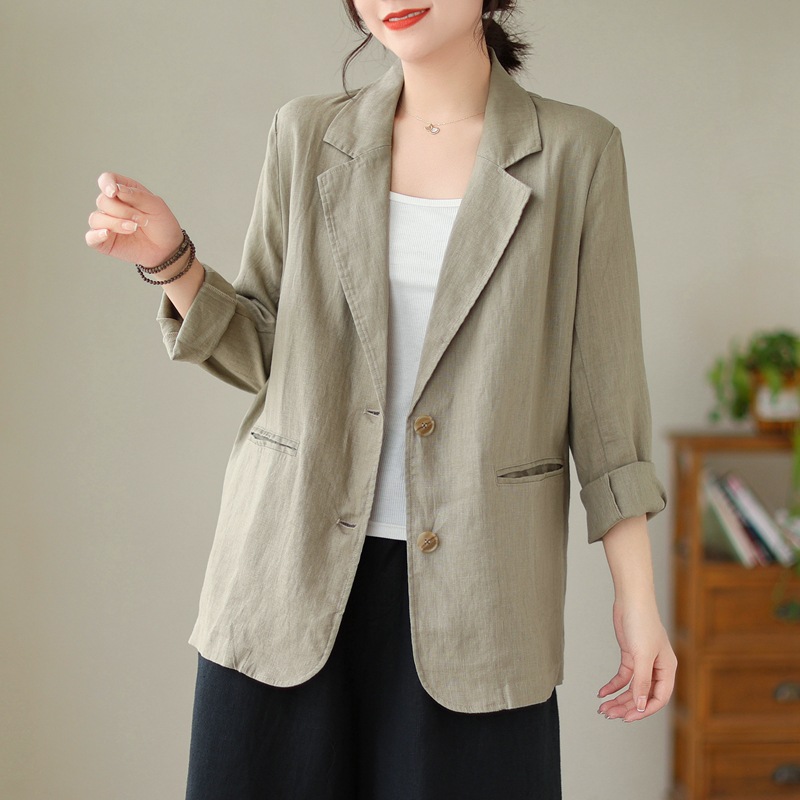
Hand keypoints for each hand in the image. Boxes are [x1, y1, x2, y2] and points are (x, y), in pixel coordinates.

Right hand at [86, 172, 184, 267]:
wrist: (168, 248)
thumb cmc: (162, 224)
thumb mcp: (156, 206)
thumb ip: (137, 195)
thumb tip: (117, 189)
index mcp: (123, 191)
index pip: (107, 180)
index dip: (107, 183)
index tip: (114, 192)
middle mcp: (111, 206)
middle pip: (103, 201)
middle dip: (123, 211)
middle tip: (142, 220)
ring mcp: (106, 224)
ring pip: (96, 218)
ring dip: (116, 223)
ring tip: (134, 228)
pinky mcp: (104, 241)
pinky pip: (91, 237)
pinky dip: (96, 235)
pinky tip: (107, 234)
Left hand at [597, 597, 676, 722]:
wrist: (631, 600)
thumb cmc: (642, 623)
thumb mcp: (642, 655)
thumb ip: (642, 682)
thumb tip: (641, 706)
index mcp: (667, 669)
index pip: (659, 698)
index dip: (644, 710)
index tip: (627, 717)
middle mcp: (657, 668)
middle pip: (643, 695)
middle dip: (626, 706)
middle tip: (609, 714)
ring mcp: (643, 663)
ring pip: (632, 688)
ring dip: (618, 698)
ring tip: (603, 708)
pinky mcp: (631, 656)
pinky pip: (623, 677)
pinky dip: (613, 685)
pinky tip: (602, 692)